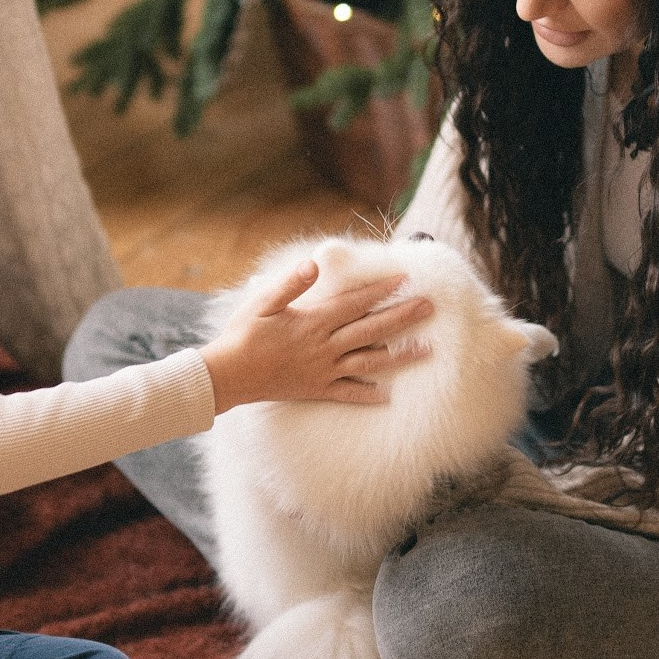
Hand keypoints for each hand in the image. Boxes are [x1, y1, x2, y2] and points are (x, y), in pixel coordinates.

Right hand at [200, 260, 433, 412]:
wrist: (229, 375)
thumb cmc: (243, 335)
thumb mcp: (262, 303)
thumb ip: (290, 283)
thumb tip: (314, 263)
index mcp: (313, 322)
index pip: (355, 303)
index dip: (381, 291)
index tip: (404, 280)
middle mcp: (324, 347)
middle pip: (371, 330)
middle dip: (402, 318)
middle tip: (429, 308)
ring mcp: (323, 371)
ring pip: (369, 362)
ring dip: (399, 356)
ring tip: (425, 350)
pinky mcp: (317, 389)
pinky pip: (347, 394)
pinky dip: (368, 394)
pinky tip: (388, 395)